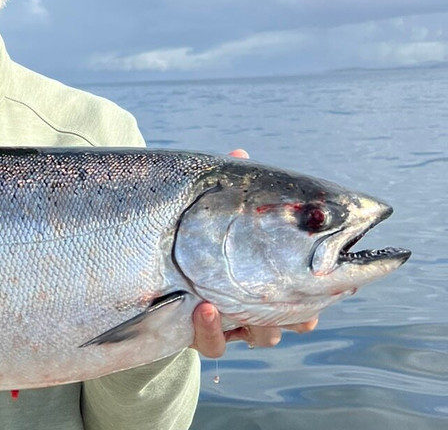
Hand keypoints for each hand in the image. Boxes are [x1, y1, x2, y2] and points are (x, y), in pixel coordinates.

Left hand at [188, 147, 320, 356]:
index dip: (331, 288)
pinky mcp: (202, 334)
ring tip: (242, 303)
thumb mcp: (213, 204)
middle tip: (304, 305)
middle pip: (299, 319)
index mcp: (278, 271)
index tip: (341, 281)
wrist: (158, 261)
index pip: (316, 286)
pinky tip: (204, 308)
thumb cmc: (200, 230)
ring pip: (263, 337)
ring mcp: (235, 320)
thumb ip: (229, 184)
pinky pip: (213, 345)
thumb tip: (239, 154)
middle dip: (303, 314)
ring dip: (259, 324)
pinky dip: (211, 330)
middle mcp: (262, 301)